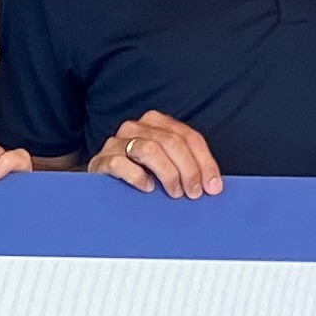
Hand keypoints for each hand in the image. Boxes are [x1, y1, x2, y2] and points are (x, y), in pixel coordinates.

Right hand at [91, 110, 222, 198]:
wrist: (103, 184)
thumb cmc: (141, 175)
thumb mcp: (168, 165)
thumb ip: (188, 166)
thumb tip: (213, 185)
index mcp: (157, 122)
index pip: (189, 137)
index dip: (205, 162)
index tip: (213, 187)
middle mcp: (136, 127)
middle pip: (172, 142)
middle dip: (189, 170)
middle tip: (194, 193)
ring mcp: (116, 142)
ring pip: (149, 149)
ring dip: (168, 173)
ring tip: (174, 193)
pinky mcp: (101, 160)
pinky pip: (121, 163)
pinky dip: (137, 176)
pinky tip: (147, 188)